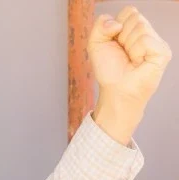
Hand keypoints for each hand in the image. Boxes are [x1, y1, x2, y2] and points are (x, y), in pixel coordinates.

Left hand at [88, 7, 171, 143]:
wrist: (115, 89)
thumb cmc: (109, 69)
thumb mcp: (96, 43)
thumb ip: (101, 25)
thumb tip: (117, 23)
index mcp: (134, 29)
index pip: (129, 11)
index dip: (116, 25)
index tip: (115, 42)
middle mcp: (147, 33)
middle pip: (135, 16)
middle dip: (121, 36)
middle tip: (123, 53)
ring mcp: (157, 42)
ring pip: (140, 27)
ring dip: (128, 45)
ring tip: (130, 59)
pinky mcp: (163, 52)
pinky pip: (145, 40)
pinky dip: (136, 52)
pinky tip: (138, 62)